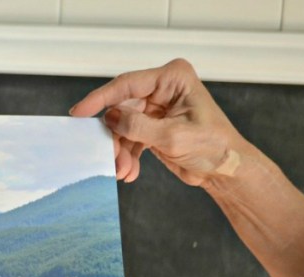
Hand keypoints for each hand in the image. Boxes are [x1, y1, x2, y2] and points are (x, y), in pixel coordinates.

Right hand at [69, 58, 246, 186]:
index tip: (78, 113)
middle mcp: (163, 89)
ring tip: (122, 171)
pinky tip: (129, 171)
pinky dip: (127, 156)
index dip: (100, 99)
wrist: (224, 170)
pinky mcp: (152, 126)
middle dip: (114, 137)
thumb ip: (138, 126)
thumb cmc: (214, 147)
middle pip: (121, 109)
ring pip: (122, 127)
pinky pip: (129, 138)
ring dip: (119, 151)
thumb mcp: (173, 137)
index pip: (127, 85)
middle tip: (107, 159)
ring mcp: (156, 108)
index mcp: (173, 79)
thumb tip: (109, 117)